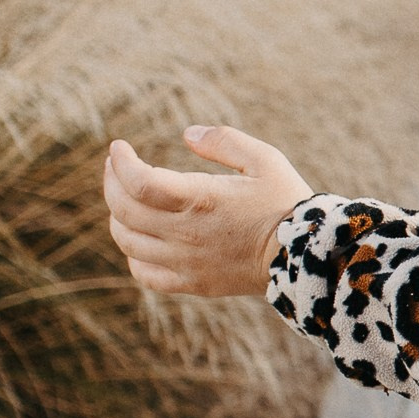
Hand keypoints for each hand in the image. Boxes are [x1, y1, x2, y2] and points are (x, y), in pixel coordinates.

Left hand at [104, 126, 311, 300]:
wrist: (307, 256)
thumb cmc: (286, 202)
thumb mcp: (264, 159)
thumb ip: (224, 141)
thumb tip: (187, 134)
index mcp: (200, 200)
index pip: (138, 183)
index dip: (120, 163)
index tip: (118, 147)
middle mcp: (185, 234)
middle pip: (124, 210)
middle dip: (111, 183)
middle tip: (115, 167)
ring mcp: (185, 262)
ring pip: (128, 242)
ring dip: (118, 217)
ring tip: (126, 199)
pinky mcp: (192, 283)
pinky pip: (144, 274)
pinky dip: (133, 255)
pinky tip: (141, 240)